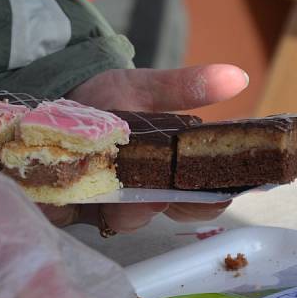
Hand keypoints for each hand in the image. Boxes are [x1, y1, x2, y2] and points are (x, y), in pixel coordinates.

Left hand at [57, 64, 248, 231]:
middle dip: (150, 208)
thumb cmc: (110, 97)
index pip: (194, 203)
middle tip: (153, 197)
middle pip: (149, 217)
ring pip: (110, 221)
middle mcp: (133, 198)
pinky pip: (62, 214)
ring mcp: (97, 204)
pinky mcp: (60, 205)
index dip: (205, 202)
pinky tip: (59, 193)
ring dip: (111, 209)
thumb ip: (186, 88)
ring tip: (107, 189)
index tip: (211, 193)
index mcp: (161, 178)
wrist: (59, 93)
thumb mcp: (148, 88)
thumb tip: (237, 76)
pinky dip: (61, 204)